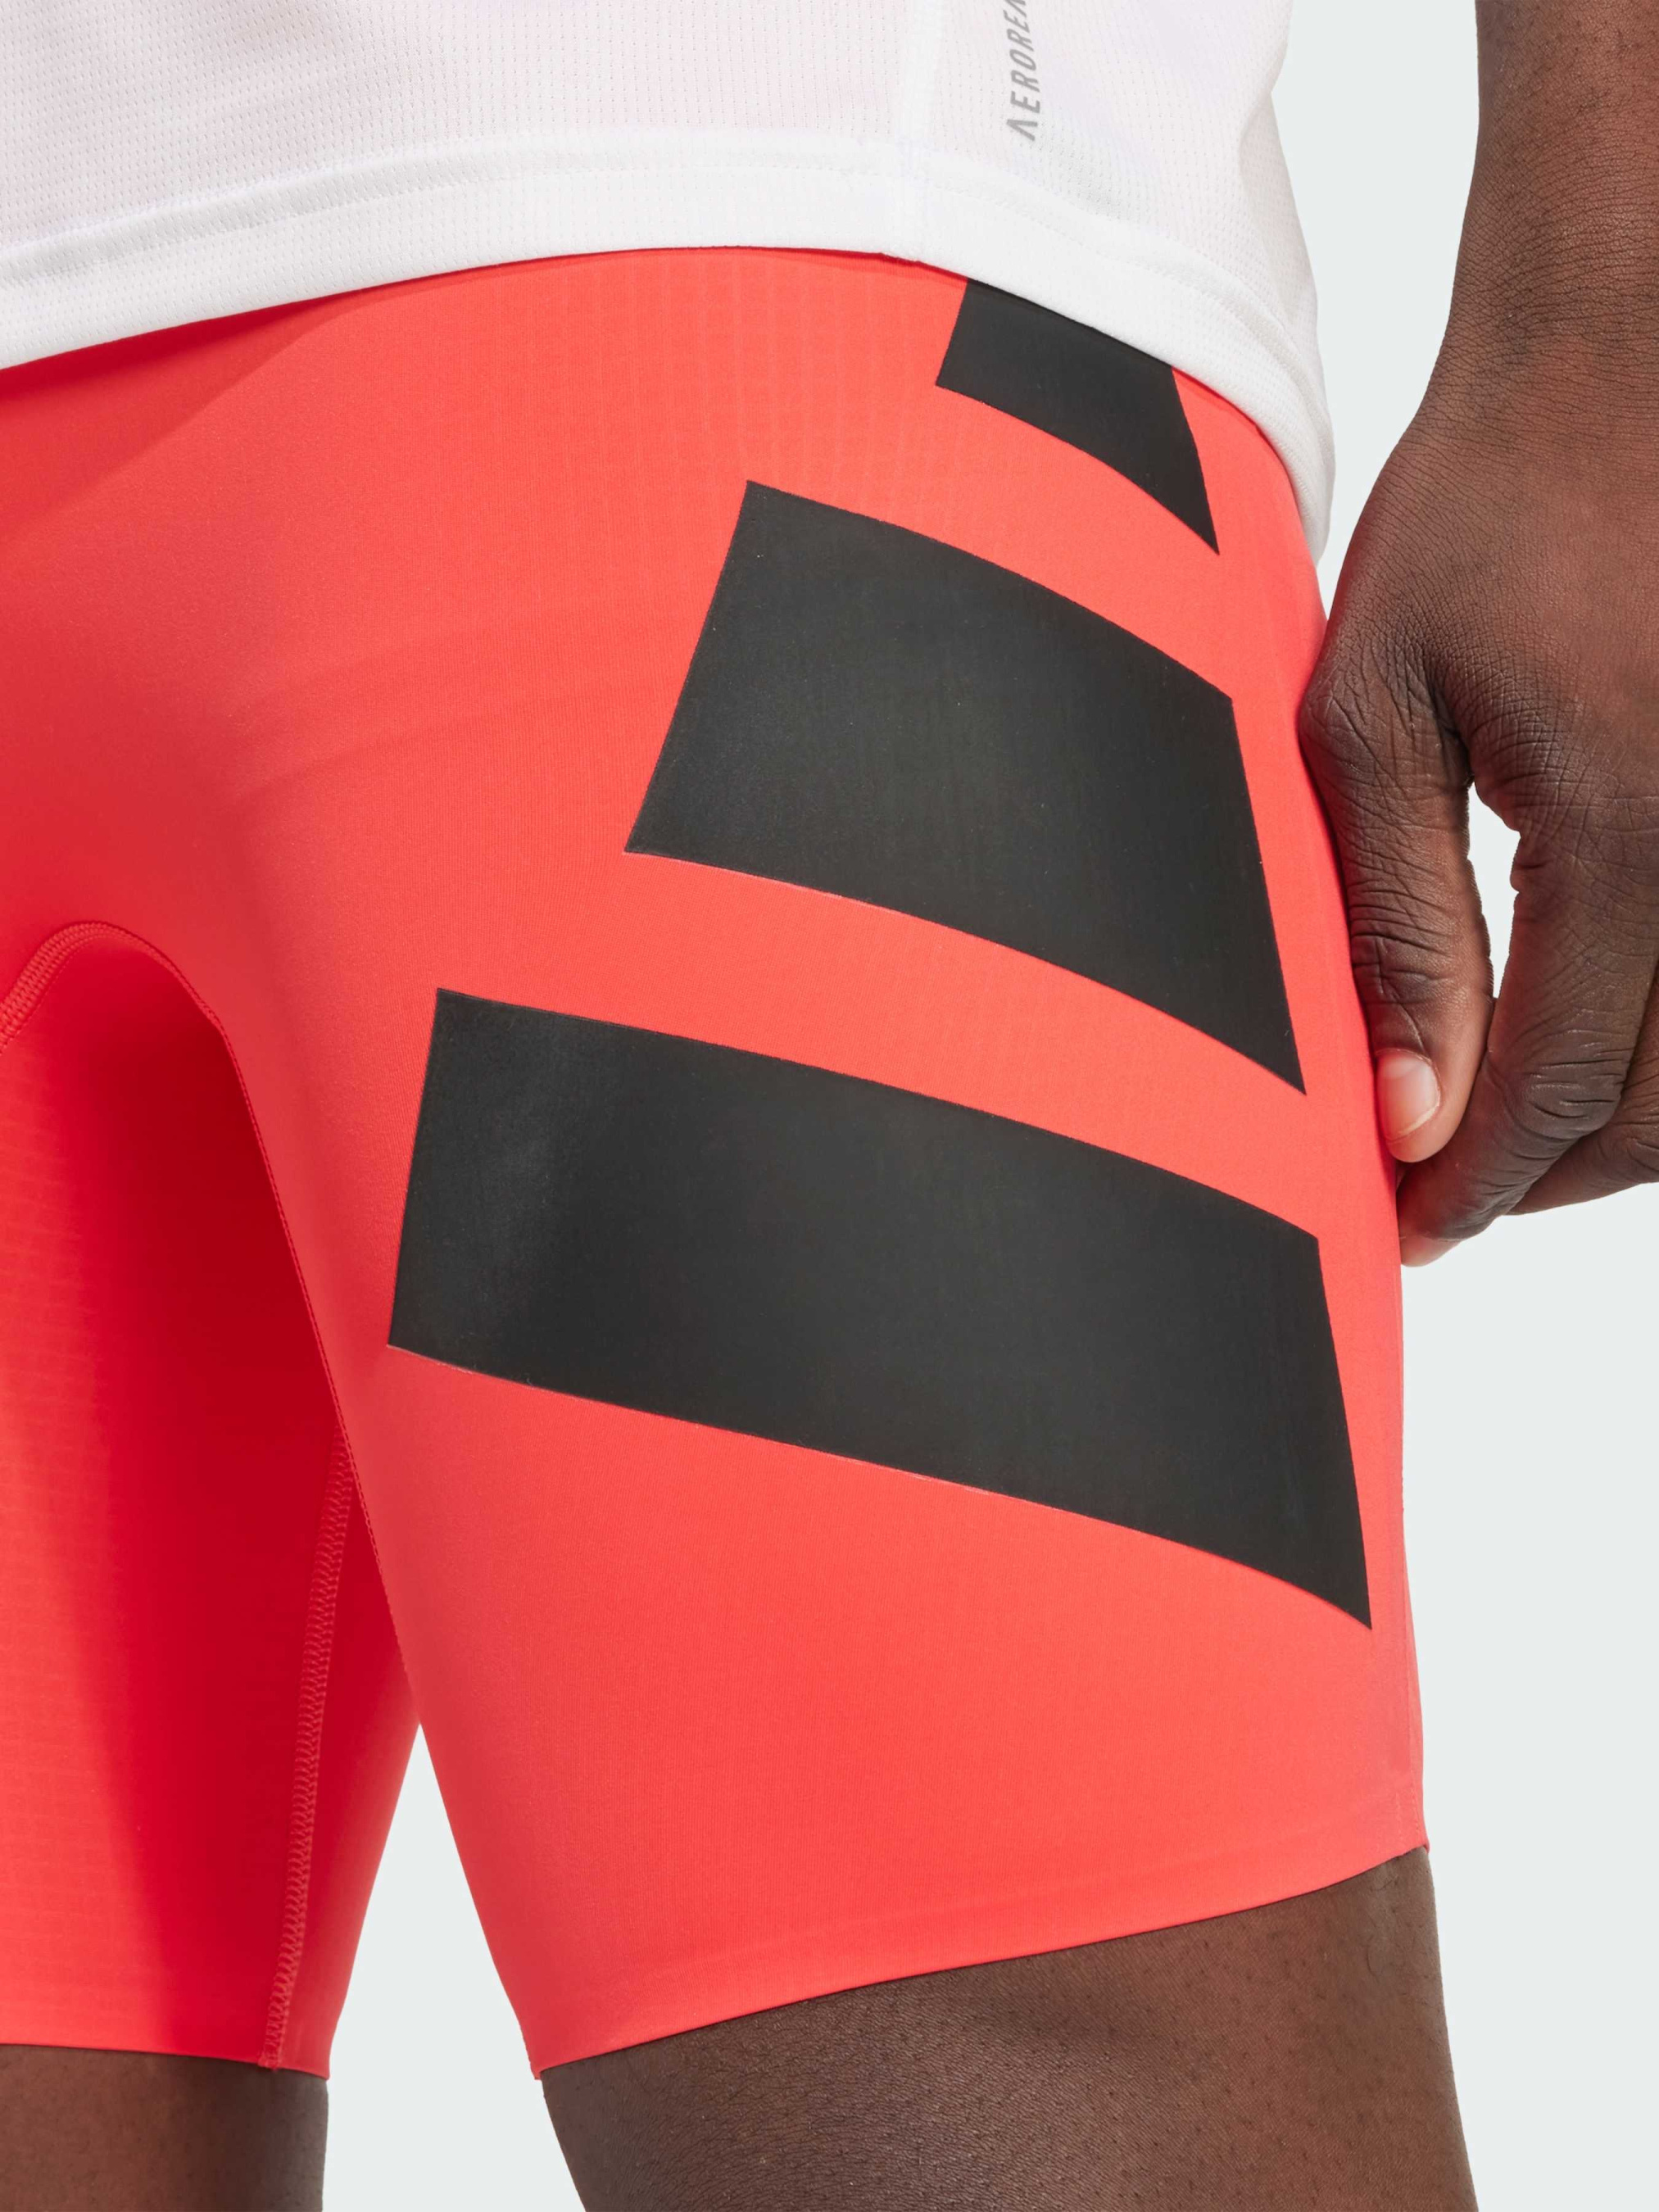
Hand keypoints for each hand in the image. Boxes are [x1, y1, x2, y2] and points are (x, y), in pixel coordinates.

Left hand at [1299, 349, 1658, 1261]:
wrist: (1630, 343)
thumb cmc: (1483, 505)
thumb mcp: (1375, 708)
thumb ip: (1398, 922)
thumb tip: (1410, 1109)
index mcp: (1624, 829)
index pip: (1558, 1087)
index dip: (1479, 1181)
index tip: (1412, 1225)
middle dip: (1554, 1173)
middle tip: (1453, 1192)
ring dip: (1633, 1123)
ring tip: (1521, 1134)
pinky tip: (1609, 1025)